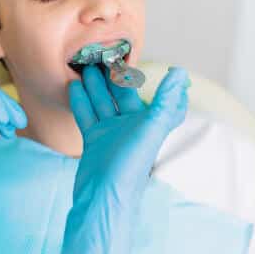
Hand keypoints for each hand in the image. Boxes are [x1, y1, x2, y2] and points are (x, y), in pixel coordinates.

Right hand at [59, 64, 188, 253]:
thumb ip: (165, 102)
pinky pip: (88, 116)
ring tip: (85, 66)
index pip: (152, 96)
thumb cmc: (128, 168)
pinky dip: (81, 101)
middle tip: (100, 54)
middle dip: (113, 76)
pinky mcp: (94, 142)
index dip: (149, 79)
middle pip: (123, 95)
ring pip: (103, 102)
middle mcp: (132, 128)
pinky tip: (73, 86)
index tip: (139, 58)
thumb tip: (181, 74)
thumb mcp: (149, 131)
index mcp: (149, 124)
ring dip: (95, 85)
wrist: (101, 200)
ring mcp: (111, 134)